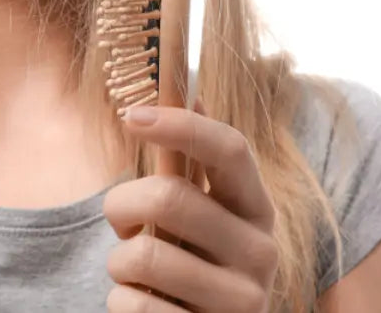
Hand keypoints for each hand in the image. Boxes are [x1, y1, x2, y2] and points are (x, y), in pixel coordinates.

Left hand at [103, 104, 277, 311]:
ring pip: (142, 255)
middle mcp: (261, 251)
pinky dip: (122, 302)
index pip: (230, 148)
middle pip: (168, 197)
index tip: (131, 114)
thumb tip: (192, 89)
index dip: (180, 124)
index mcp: (256, 208)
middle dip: (121, 205)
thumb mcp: (202, 215)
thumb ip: (194, 164)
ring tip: (138, 274)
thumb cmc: (197, 267)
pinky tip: (145, 305)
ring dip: (119, 264)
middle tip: (122, 223)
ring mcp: (242, 300)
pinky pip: (134, 304)